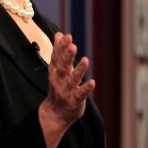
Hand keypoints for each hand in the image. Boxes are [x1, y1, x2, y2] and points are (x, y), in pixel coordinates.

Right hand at [38, 33, 94, 147]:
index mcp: (55, 70)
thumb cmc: (58, 87)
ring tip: (86, 60)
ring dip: (79, 70)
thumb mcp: (56, 68)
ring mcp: (67, 91)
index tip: (66, 36)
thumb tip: (58, 34)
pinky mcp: (75, 101)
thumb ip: (58, 51)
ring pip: (72, 80)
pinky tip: (92, 82)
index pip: (57, 57)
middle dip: (67, 56)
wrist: (55, 113)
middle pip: (63, 67)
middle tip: (72, 45)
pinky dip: (86, 88)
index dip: (61, 47)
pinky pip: (80, 94)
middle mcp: (59, 80)